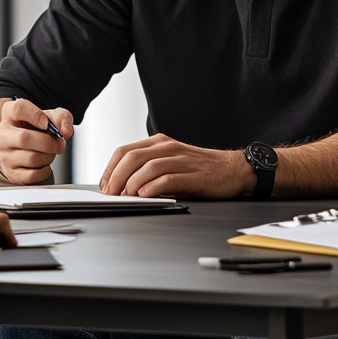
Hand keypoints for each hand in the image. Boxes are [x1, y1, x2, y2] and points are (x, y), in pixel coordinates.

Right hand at [0, 98, 73, 183]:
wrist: (23, 147)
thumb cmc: (36, 129)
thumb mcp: (51, 116)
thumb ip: (62, 118)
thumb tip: (65, 132)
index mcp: (10, 113)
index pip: (18, 109)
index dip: (35, 115)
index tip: (47, 124)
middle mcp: (3, 134)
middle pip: (23, 138)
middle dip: (49, 142)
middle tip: (59, 143)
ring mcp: (4, 154)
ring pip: (32, 158)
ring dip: (49, 157)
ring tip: (49, 153)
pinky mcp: (11, 172)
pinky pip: (32, 175)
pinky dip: (45, 171)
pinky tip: (44, 164)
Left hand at [100, 133, 255, 198]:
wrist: (233, 170)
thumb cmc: (199, 170)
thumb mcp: (170, 163)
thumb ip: (148, 169)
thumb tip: (122, 186)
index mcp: (158, 143)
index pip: (125, 150)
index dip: (110, 168)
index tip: (104, 185)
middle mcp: (167, 147)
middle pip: (132, 157)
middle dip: (116, 176)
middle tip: (110, 193)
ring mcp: (180, 159)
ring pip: (147, 166)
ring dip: (132, 182)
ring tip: (125, 195)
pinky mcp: (193, 174)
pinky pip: (168, 178)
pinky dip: (153, 187)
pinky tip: (145, 195)